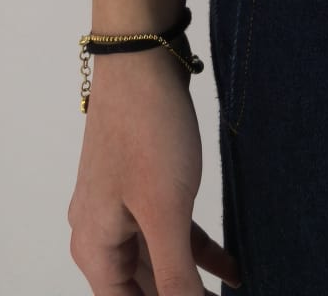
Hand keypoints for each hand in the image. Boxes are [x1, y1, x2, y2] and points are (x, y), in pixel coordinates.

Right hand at [67, 48, 240, 292]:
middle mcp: (102, 232)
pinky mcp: (146, 184)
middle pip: (142, 288)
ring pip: (160, 260)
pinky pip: (171, 230)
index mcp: (95, 248)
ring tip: (232, 293)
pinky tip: (231, 267)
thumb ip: (175, 273)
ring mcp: (123, 206)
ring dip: (193, 280)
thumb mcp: (165, 211)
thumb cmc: (146, 131)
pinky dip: (197, 249)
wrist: (143, 56)